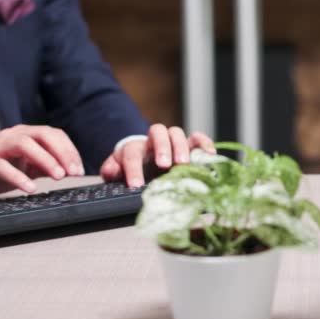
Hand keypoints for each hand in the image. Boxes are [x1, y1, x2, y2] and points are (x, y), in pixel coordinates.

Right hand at [0, 125, 83, 192]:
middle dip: (63, 152)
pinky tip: (31, 188)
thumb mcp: (29, 166)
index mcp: (28, 134)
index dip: (70, 151)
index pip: (54, 135)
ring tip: (59, 176)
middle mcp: (14, 135)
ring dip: (46, 159)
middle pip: (43, 134)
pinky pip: (2, 166)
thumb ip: (49, 166)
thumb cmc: (3, 168)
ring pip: (24, 144)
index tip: (80, 170)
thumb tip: (74, 170)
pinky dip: (18, 177)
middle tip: (74, 173)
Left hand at [100, 124, 215, 186]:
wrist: (148, 164)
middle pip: (157, 133)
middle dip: (162, 148)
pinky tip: (209, 154)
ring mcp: (173, 141)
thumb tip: (110, 171)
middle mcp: (155, 140)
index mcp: (136, 147)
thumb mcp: (119, 171)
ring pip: (177, 133)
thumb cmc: (136, 170)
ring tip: (184, 163)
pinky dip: (204, 143)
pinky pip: (198, 138)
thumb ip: (112, 170)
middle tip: (164, 166)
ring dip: (181, 147)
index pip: (132, 152)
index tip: (136, 185)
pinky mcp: (190, 145)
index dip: (133, 168)